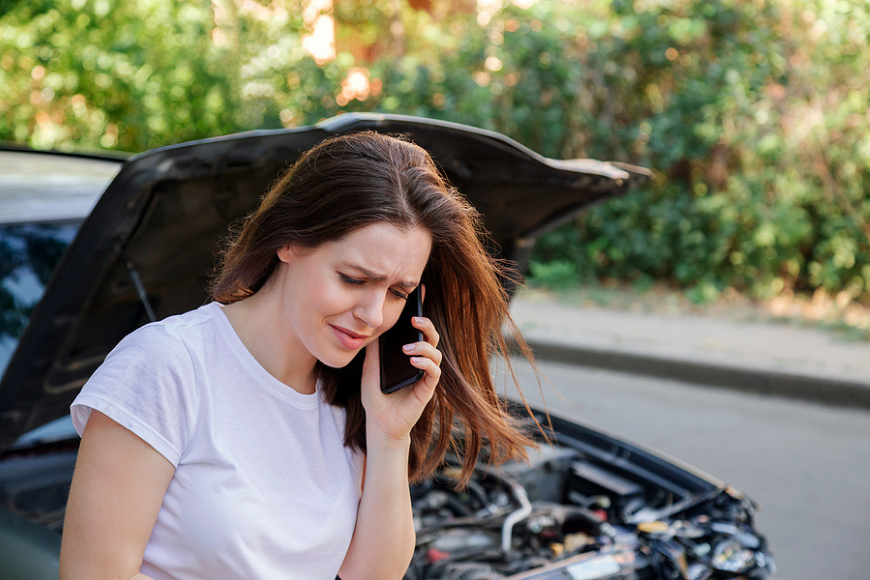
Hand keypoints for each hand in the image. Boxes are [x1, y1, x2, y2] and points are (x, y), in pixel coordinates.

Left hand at [360, 313, 440, 444]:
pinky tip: (413, 361)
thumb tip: (372, 328)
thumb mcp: (370, 369)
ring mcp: (425, 375)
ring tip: (406, 348)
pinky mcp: (427, 388)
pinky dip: (426, 363)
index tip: (420, 295)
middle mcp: (420, 362)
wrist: (379, 423)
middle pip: (432, 338)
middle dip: (427, 325)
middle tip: (414, 319)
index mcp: (409, 355)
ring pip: (436, 353)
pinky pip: (434, 372)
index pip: (418, 331)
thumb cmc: (376, 398)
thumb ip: (374, 351)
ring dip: (424, 346)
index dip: (422, 314)